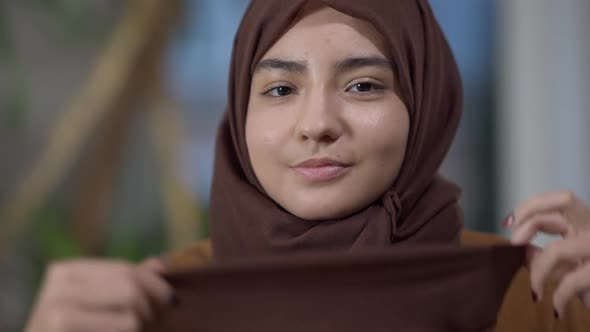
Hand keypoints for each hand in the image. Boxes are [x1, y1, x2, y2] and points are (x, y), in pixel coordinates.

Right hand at [24, 257, 174, 331]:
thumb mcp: (97, 304)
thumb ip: (125, 284)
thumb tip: (160, 264)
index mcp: (66, 272)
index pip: (125, 270)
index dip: (156, 285)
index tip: (171, 300)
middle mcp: (60, 287)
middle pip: (131, 289)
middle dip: (153, 308)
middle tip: (156, 321)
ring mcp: (59, 310)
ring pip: (132, 315)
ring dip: (142, 328)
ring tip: (134, 331)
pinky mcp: (64, 328)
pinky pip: (125, 330)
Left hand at [505, 190, 589, 316]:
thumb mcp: (572, 265)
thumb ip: (548, 254)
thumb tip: (523, 250)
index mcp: (589, 223)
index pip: (563, 198)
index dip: (532, 205)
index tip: (509, 222)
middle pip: (564, 203)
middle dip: (530, 220)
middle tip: (514, 243)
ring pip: (558, 249)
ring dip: (539, 271)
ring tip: (536, 290)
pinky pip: (572, 281)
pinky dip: (559, 296)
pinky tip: (557, 308)